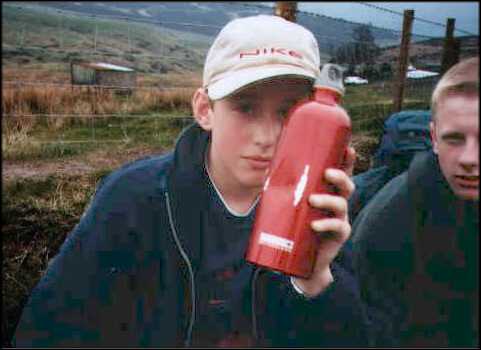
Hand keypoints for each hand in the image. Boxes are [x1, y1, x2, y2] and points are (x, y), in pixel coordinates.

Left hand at [292, 146, 355, 296]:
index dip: (347, 160)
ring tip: (312, 200)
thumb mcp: (291, 205)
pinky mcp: (338, 237)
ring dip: (328, 200)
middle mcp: (337, 203)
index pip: (342, 173)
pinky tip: (314, 225)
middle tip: (327, 173)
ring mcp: (340, 219)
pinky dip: (326, 225)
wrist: (303, 261)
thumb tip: (268, 169)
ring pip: (341, 204)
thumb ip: (284, 189)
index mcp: (328, 192)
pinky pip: (337, 228)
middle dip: (340, 176)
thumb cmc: (296, 227)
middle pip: (347, 185)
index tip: (348, 148)